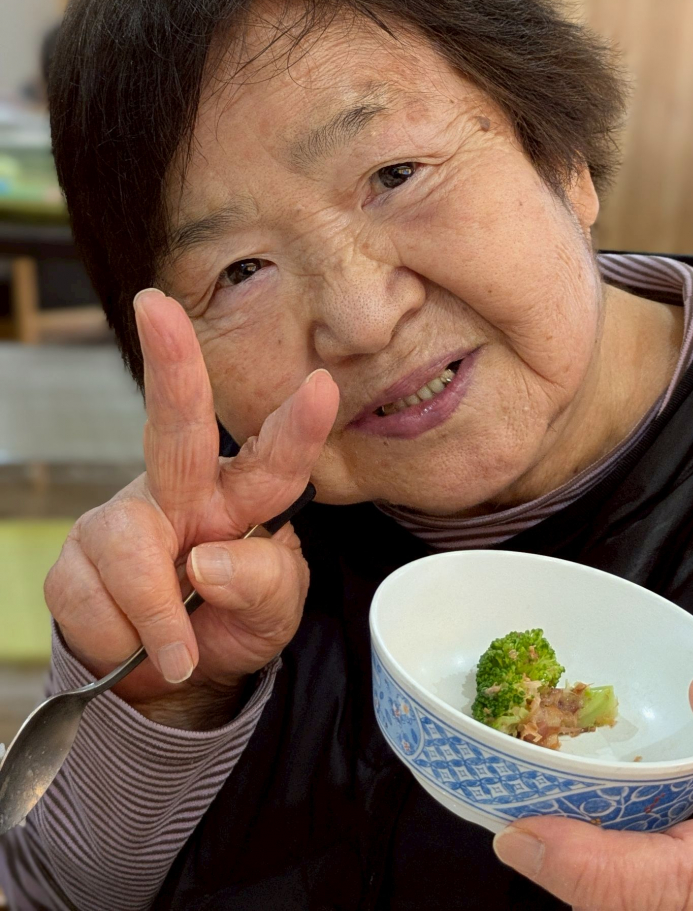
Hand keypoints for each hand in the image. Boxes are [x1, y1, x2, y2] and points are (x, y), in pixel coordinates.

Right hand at [44, 288, 338, 722]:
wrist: (170, 678)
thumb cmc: (232, 623)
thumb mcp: (271, 615)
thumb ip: (259, 585)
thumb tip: (206, 564)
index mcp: (245, 497)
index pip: (276, 459)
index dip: (299, 427)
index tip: (322, 385)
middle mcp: (183, 490)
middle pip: (176, 425)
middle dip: (171, 365)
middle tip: (156, 307)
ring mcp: (125, 519)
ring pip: (127, 541)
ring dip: (152, 611)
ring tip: (176, 653)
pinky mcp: (76, 558)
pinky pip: (87, 596)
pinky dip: (117, 638)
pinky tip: (130, 643)